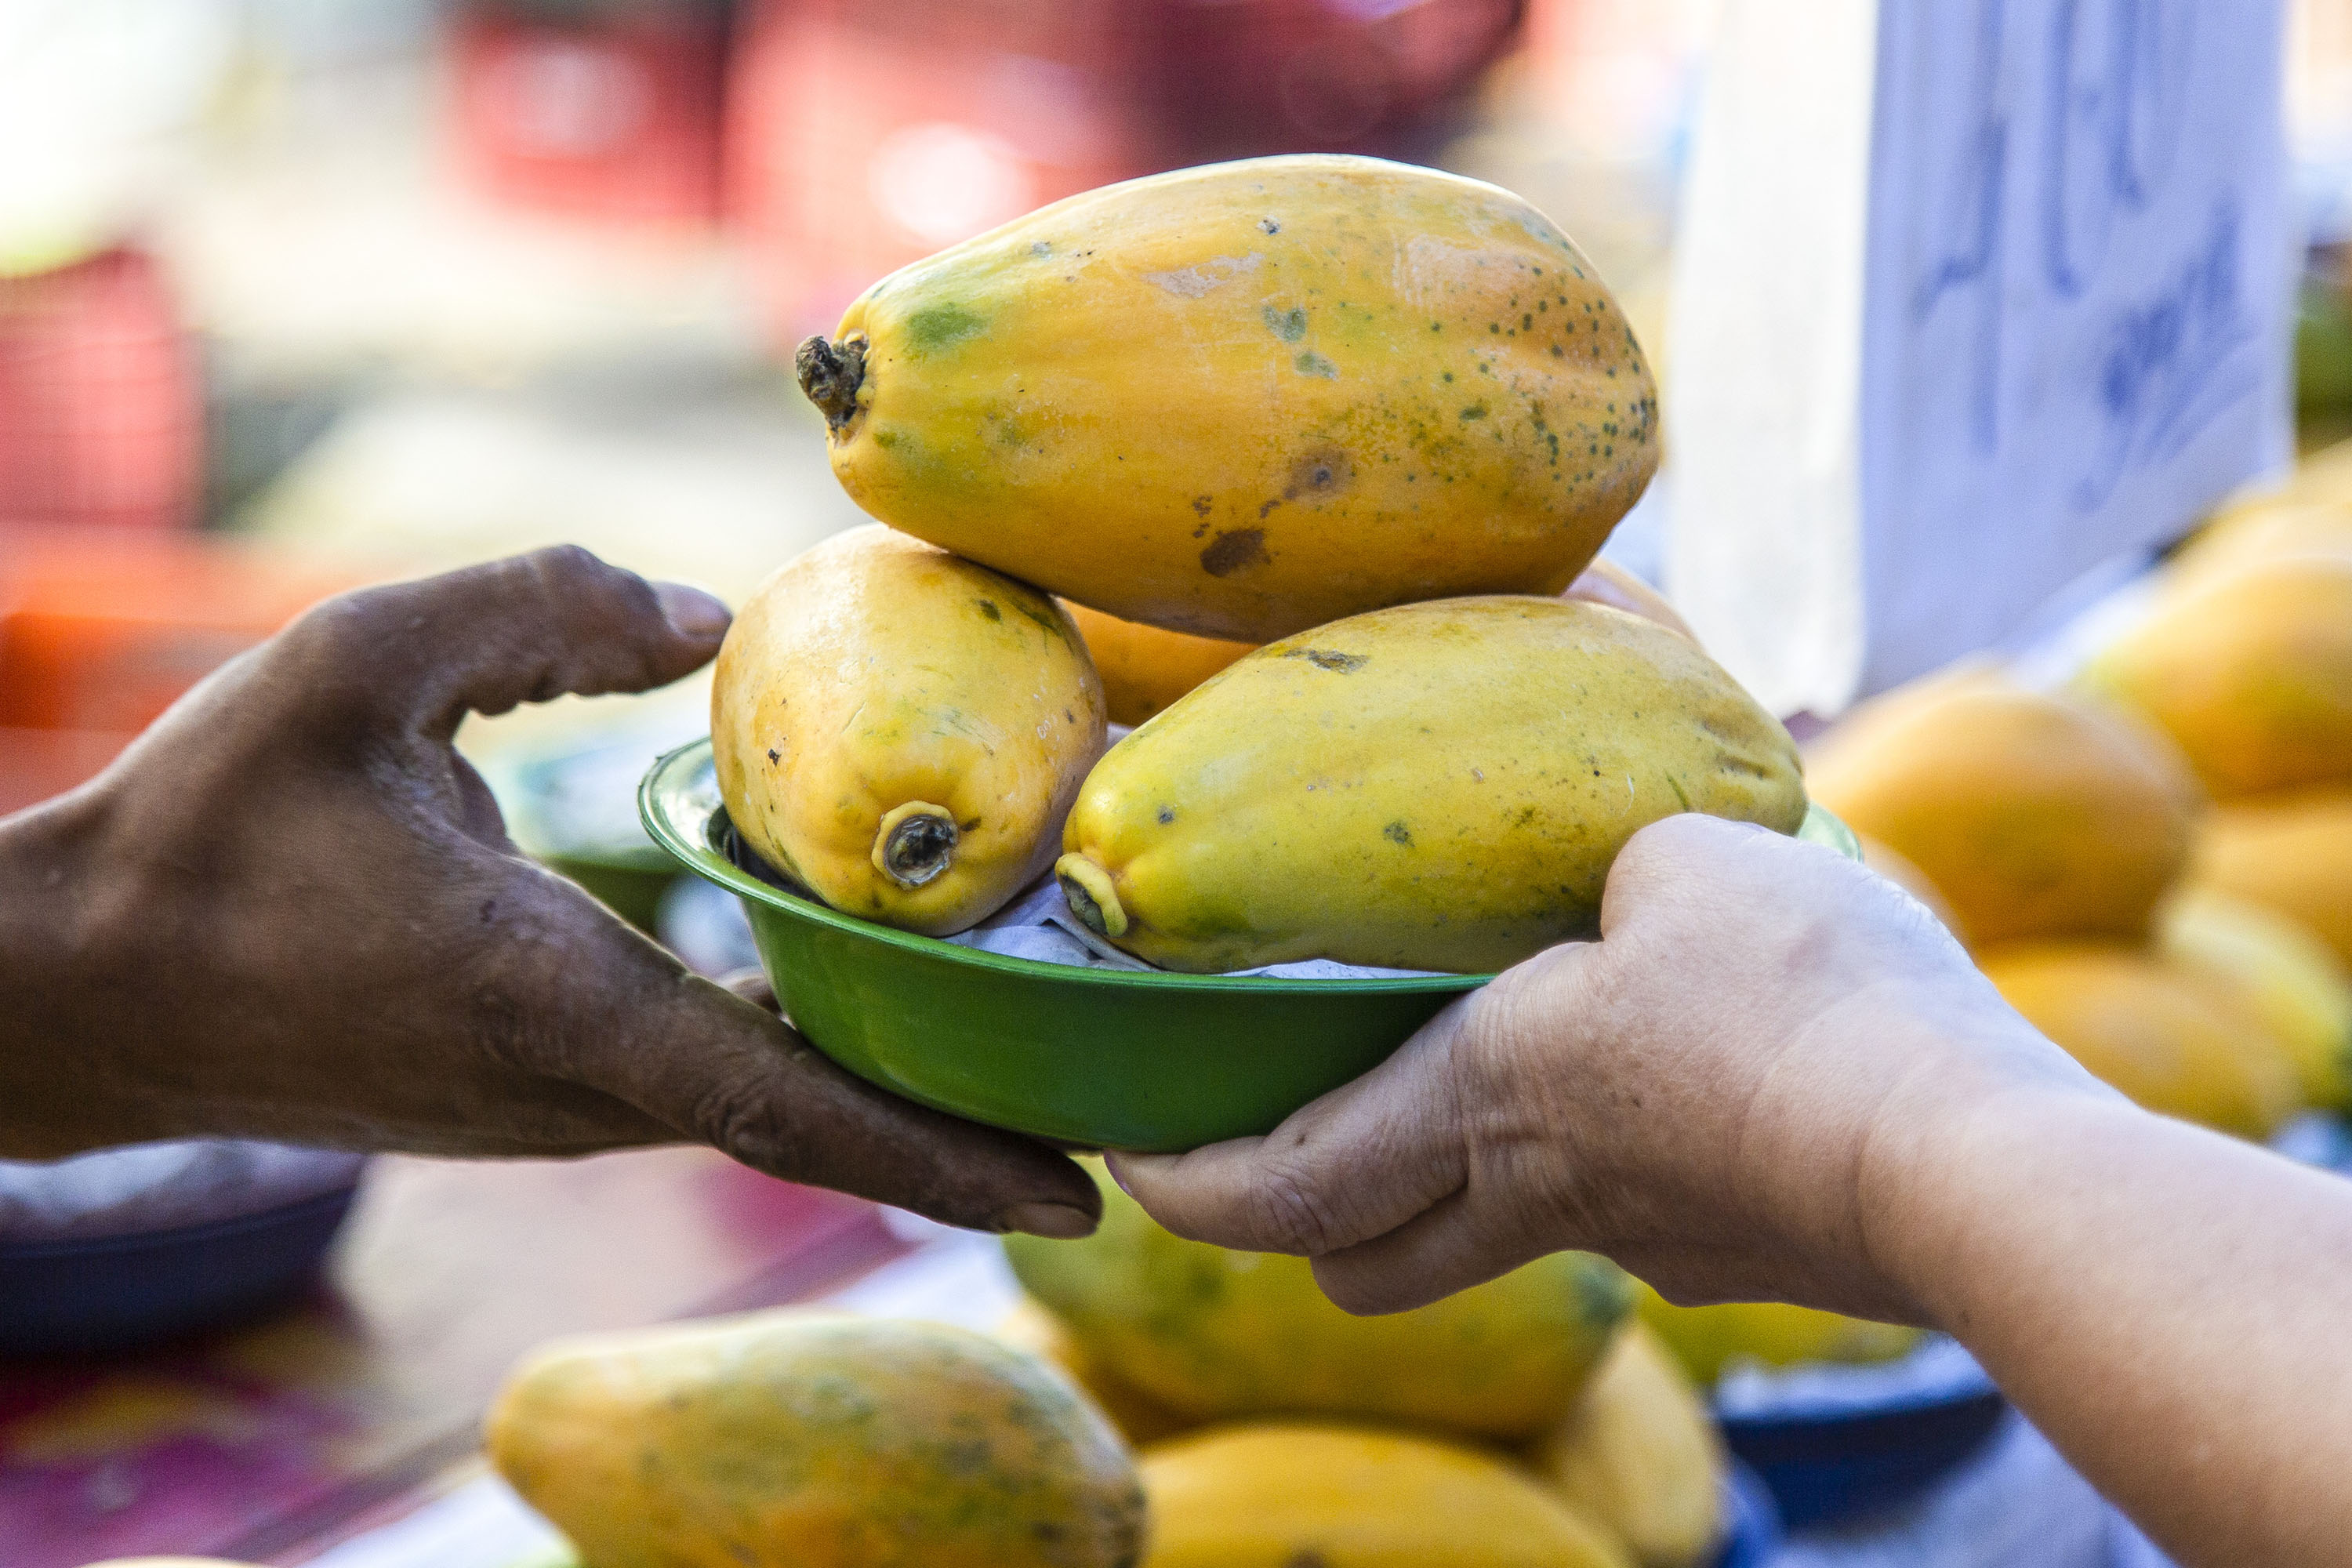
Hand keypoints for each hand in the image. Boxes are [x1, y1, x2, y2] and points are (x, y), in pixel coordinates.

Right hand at [0, 547, 1097, 1238]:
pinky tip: (891, 1010)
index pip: (782, 1104)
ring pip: (771, 1113)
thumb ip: (541, 609)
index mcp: (550, 1001)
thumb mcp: (360, 662)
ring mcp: (559, 1114)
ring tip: (1056, 1055)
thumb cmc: (207, 827)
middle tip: (1140, 1113)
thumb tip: (709, 619)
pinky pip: (714, 1090)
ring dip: (907, 1099)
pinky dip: (820, 1069)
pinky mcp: (540, 1102)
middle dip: (976, 1136)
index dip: (942, 1157)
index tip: (1080, 1198)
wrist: (88, 988)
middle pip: (819, 1128)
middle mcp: (578, 1089)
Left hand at [1110, 814, 2105, 1316]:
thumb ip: (1633, 742)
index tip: (1128, 1157)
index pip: (1282, 1186)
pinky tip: (1639, 1087)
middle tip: (1265, 1144)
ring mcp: (1638, 1238)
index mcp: (1491, 1095)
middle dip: (1295, 1219)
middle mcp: (1541, 1190)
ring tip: (1438, 1106)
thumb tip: (1607, 597)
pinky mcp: (1728, 1249)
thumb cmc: (1810, 1000)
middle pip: (1363, 1263)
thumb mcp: (1701, 843)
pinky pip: (1615, 1215)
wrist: (1973, 1169)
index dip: (1184, 1182)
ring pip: (1488, 1248)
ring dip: (1432, 1202)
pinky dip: (1580, 1164)